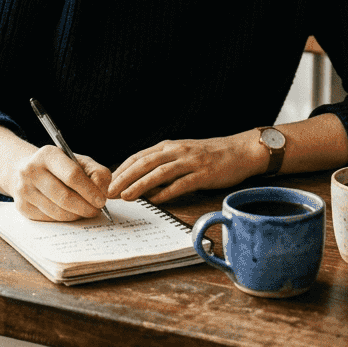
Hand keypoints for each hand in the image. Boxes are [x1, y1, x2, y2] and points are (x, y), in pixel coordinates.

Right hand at [5, 144, 112, 221]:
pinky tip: (70, 212)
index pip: (72, 175)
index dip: (90, 191)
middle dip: (85, 207)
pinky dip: (64, 219)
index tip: (101, 201)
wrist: (28, 170)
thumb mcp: (80, 161)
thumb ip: (97, 172)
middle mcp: (31, 171)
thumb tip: (102, 192)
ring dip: (76, 215)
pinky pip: (50, 219)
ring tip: (85, 211)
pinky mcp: (22, 206)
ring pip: (57, 211)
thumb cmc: (61, 167)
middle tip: (96, 211)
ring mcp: (24, 190)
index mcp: (47, 154)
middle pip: (64, 197)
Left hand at [108, 133, 259, 204]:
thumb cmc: (210, 155)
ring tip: (126, 196)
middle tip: (109, 192)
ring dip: (140, 184)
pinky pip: (182, 183)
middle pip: (144, 163)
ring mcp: (190, 162)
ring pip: (160, 172)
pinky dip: (167, 192)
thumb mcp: (182, 154)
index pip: (138, 157)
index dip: (121, 169)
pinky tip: (156, 200)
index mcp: (169, 146)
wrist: (240, 150)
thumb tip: (141, 182)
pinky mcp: (204, 174)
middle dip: (124, 178)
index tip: (108, 182)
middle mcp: (177, 151)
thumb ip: (163, 165)